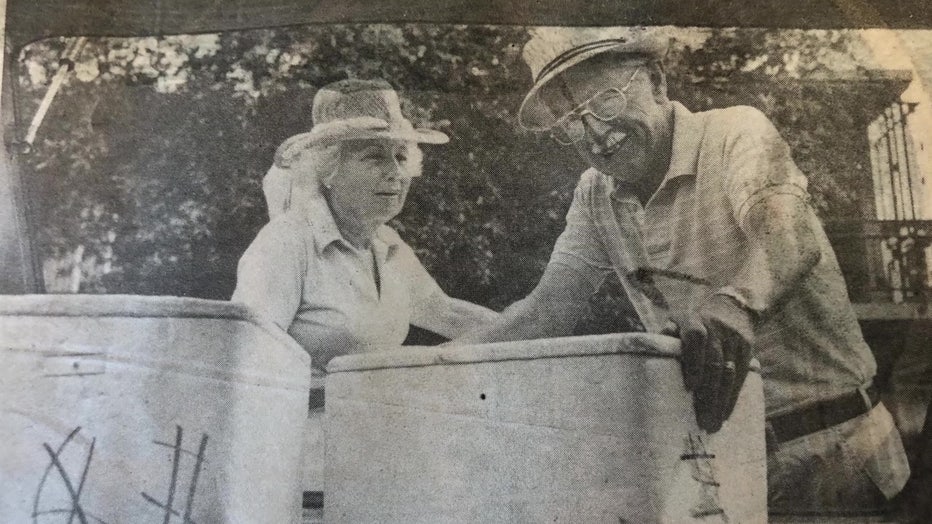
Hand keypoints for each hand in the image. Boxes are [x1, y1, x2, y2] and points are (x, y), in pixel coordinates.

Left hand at [662, 294, 754, 432]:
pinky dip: (733, 397)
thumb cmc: (693, 321)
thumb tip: (652, 350)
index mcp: (694, 321)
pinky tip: (725, 414)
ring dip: (721, 400)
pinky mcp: (748, 351)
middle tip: (702, 419)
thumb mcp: (678, 321)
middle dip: (708, 393)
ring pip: (729, 373)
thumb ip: (666, 336)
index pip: (695, 339)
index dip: (693, 361)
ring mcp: (734, 341)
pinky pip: (742, 377)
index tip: (690, 386)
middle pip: (714, 362)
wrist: (732, 307)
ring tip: (713, 423)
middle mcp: (716, 330)